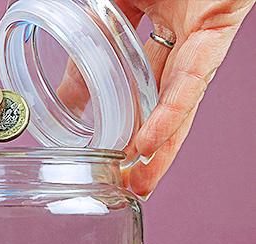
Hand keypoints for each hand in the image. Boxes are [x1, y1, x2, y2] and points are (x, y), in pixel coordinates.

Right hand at [9, 0, 254, 198]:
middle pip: (157, 103)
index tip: (99, 151)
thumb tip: (68, 99)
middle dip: (141, 148)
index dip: (114, 119)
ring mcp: (199, 34)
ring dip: (159, 148)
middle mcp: (177, 36)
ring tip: (138, 184)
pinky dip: (167, 113)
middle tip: (125, 184)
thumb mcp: (102, 5)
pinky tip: (147, 145)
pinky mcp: (217, 27)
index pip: (128, 81)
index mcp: (149, 22)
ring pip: (179, 102)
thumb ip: (83, 46)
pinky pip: (189, 80)